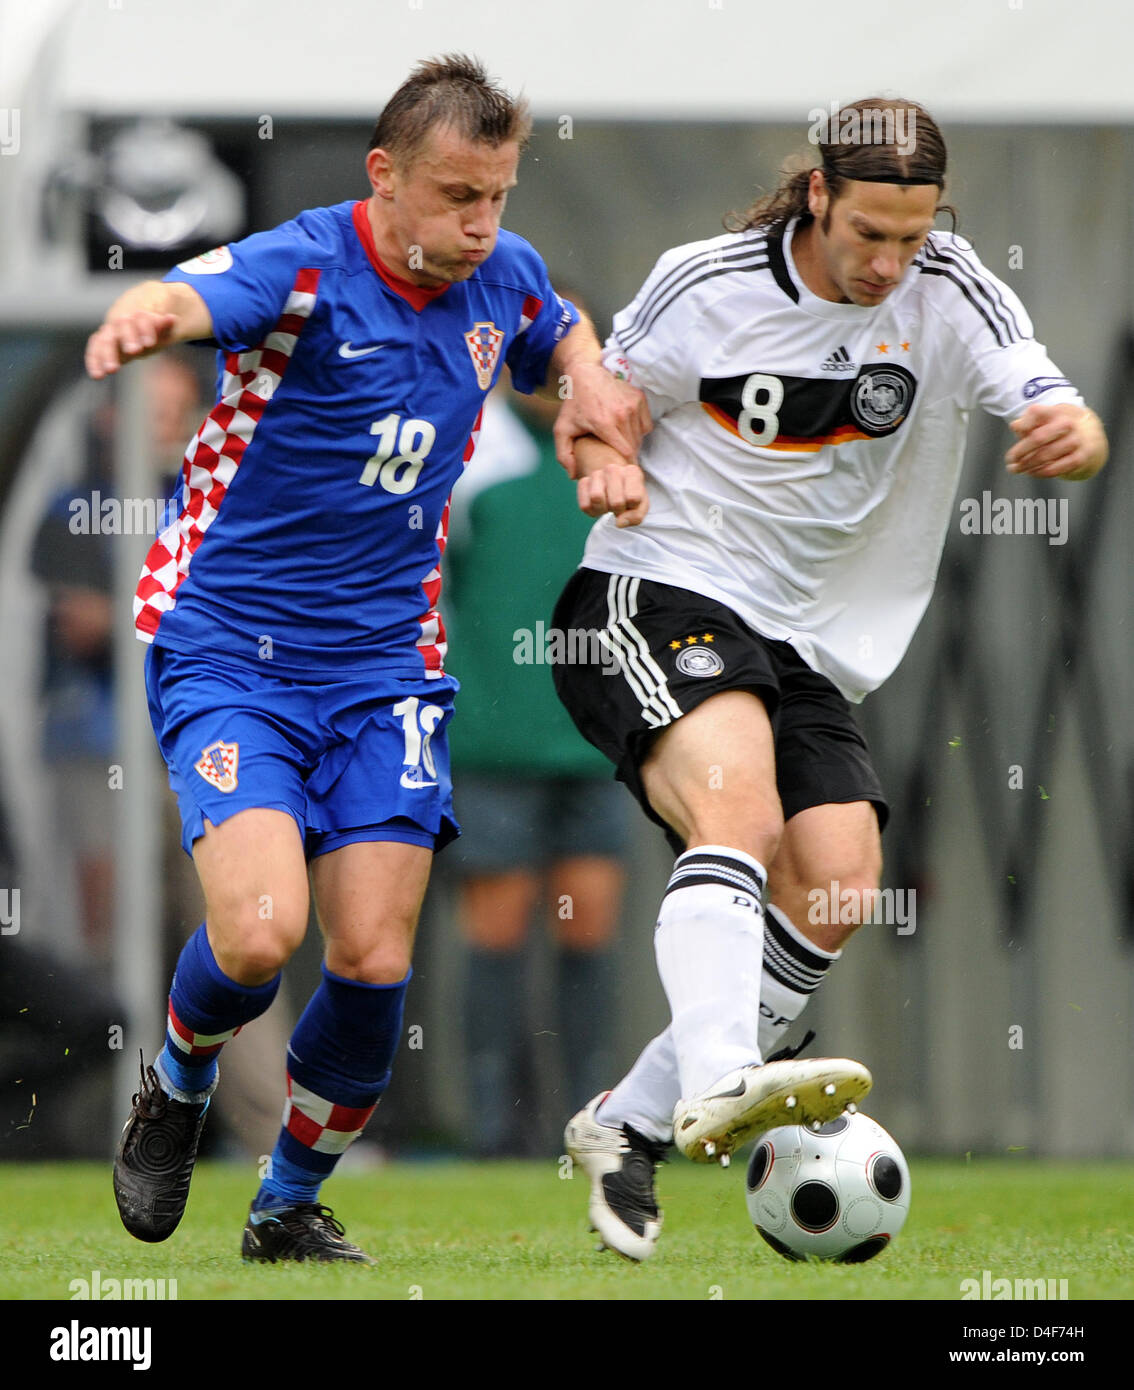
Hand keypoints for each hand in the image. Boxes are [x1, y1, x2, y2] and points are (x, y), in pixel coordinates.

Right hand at [84, 310, 178, 379]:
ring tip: (111, 370)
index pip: (142, 320)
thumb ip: (166, 327)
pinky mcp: (100, 344)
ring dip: (107, 354)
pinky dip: (93, 361)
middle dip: (128, 338)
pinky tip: (96, 376)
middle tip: (134, 351)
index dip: (145, 330)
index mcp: (138, 316)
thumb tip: (172, 319)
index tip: (149, 343)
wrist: (134, 325)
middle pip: (122, 326)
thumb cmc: (152, 331)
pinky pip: (94, 350)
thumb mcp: (163, 330)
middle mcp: (121, 322)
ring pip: (104, 339)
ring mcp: (109, 333)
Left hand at [553, 361, 651, 477]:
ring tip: (619, 441)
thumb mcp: (562, 429)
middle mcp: (621, 414)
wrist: (585, 374)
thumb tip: (574, 476)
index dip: (623, 463)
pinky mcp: (639, 398)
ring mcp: (632, 405)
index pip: (626, 453)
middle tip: (616, 456)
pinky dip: (638, 429)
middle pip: (634, 446)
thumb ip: (564, 455)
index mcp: (604, 424)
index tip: (618, 467)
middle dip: (626, 454)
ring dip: (632, 442)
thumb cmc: (574, 404)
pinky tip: (625, 427)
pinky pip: (645, 424)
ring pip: (640, 436)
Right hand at [577, 460, 648, 527]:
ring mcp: (596, 474)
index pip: (633, 499)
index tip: (631, 502)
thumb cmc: (630, 496)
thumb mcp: (640, 506)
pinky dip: (592, 511)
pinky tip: (598, 505)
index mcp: (632, 472)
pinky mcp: (583, 482)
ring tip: (608, 504)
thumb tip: (619, 522)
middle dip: (618, 510)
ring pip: (596, 498)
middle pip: (616, 502)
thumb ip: (635, 516)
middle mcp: (613, 469)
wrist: (614, 487)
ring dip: (603, 509)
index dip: (632, 508)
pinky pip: (585, 505)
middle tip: (619, 506)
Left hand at [1006, 403, 1106, 480]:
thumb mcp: (1045, 421)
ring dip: (1027, 465)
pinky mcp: (1079, 458)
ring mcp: (1075, 441)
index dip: (1024, 423)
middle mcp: (1067, 424)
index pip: (1036, 412)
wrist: (1090, 437)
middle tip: (1009, 461)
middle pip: (1038, 438)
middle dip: (1020, 451)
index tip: (1016, 431)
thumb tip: (1015, 426)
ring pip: (1044, 456)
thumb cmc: (1058, 429)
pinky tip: (1031, 472)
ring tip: (1017, 469)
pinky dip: (1040, 472)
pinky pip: (1055, 468)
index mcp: (1056, 411)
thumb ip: (1028, 423)